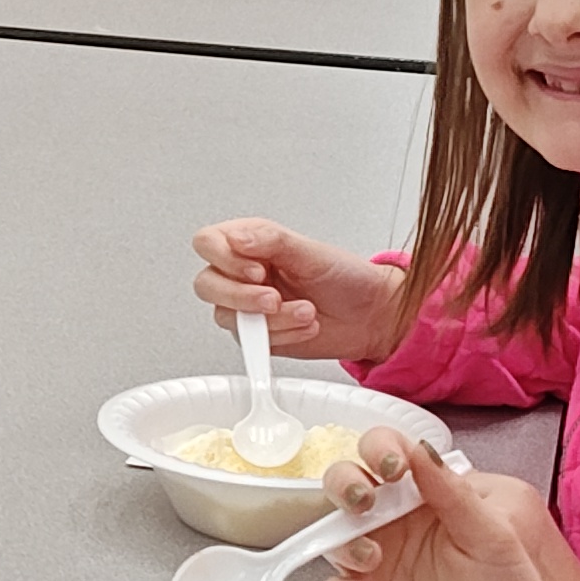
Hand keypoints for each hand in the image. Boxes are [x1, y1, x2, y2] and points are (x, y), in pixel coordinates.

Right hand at [190, 219, 406, 361]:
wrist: (372, 316)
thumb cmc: (347, 278)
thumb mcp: (310, 251)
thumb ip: (269, 241)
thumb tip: (235, 238)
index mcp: (252, 243)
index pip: (208, 243)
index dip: (224, 259)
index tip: (257, 269)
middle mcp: (243, 274)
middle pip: (207, 285)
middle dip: (242, 296)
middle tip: (274, 298)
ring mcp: (248, 307)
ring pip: (227, 317)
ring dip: (271, 320)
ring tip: (304, 311)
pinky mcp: (259, 336)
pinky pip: (250, 342)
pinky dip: (281, 335)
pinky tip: (304, 325)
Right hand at [316, 431, 570, 580]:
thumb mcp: (495, 537)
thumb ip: (454, 493)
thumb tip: (421, 450)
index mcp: (423, 499)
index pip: (388, 455)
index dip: (380, 449)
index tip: (391, 463)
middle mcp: (392, 525)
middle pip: (345, 487)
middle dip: (344, 483)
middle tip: (363, 498)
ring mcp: (373, 565)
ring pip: (330, 536)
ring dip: (342, 539)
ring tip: (372, 556)